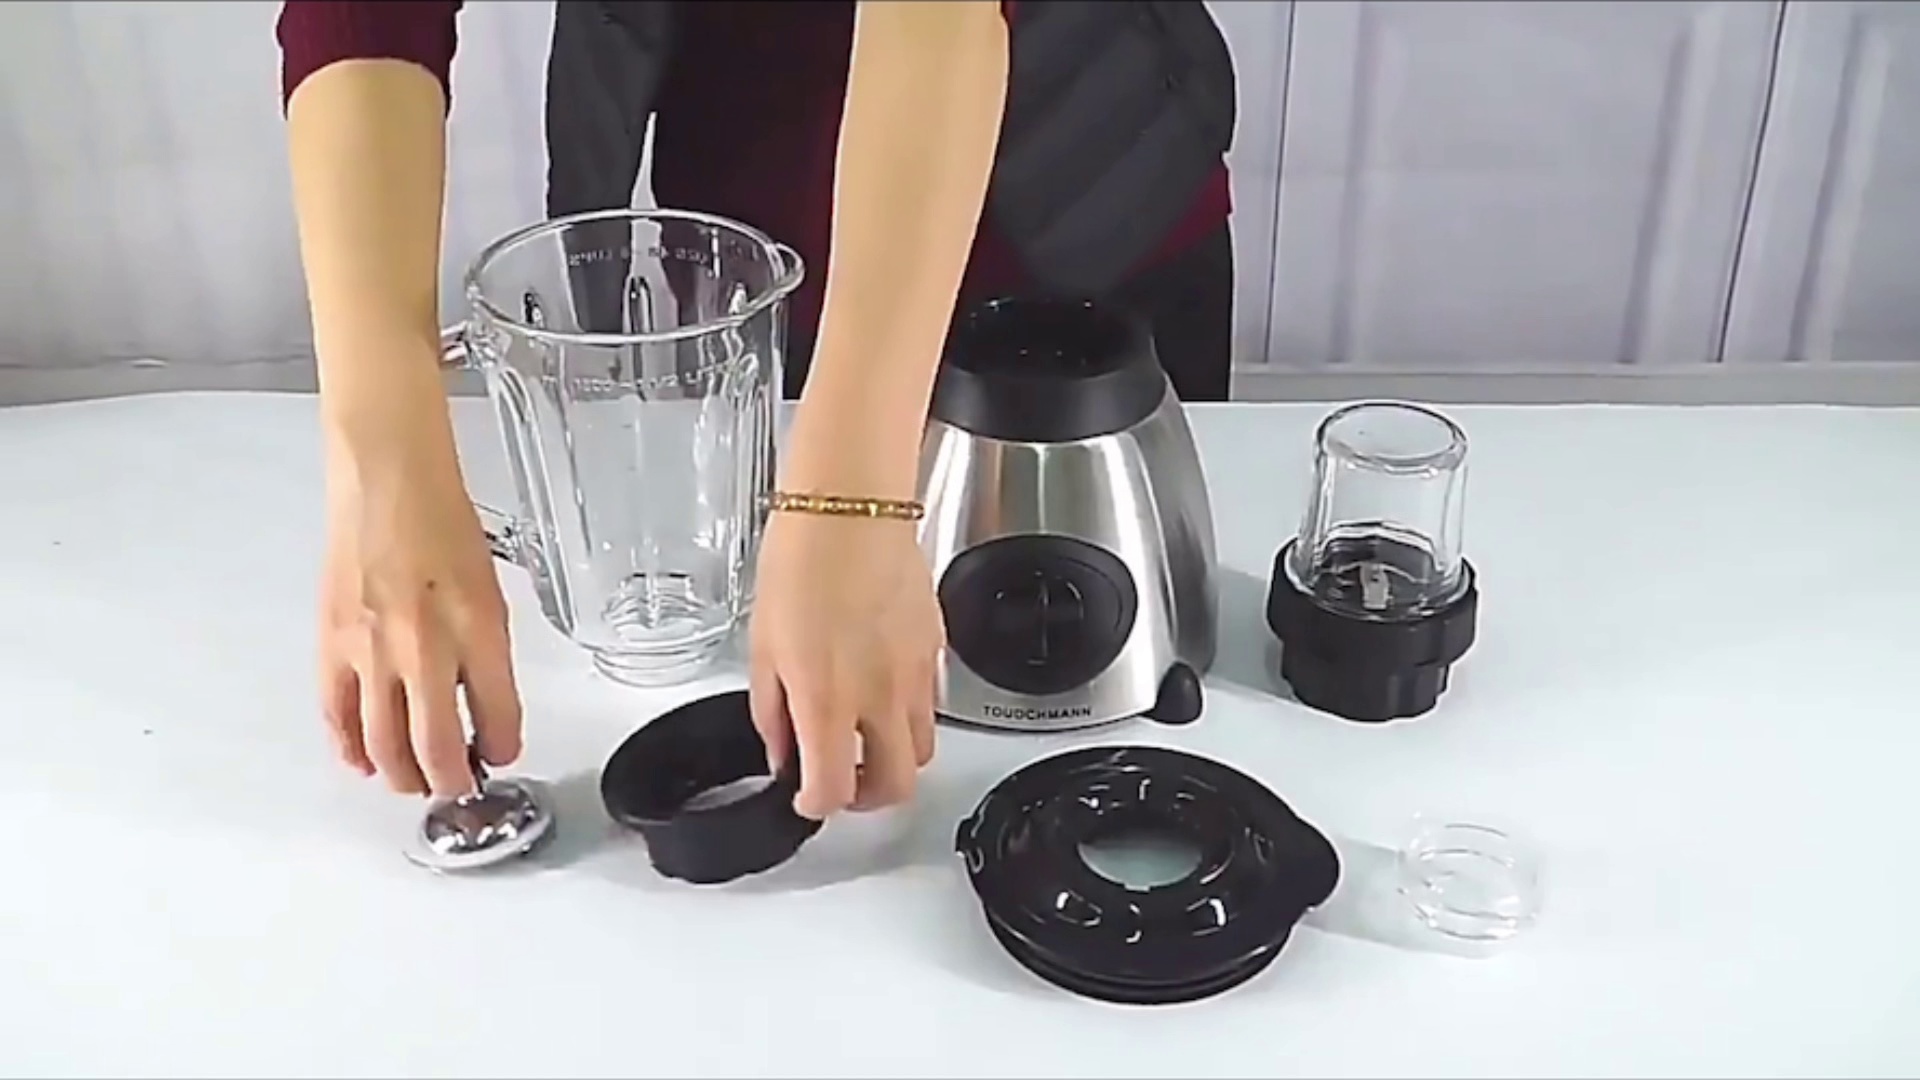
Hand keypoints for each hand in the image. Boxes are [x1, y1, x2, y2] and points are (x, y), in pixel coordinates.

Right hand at [316, 411, 522, 796]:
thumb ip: (489, 657)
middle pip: (435, 748)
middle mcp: (425, 647)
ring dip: (403, 775)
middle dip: (450, 780)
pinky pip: (338, 714)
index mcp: (479, 630)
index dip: (503, 748)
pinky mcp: (330, 643)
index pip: (498, 716)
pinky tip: (366, 761)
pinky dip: (351, 748)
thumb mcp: (492, 594)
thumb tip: (486, 710)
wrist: (388, 485)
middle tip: (456, 783)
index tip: (500, 755)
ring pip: (384, 745)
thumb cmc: (442, 527)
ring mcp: (371, 649)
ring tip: (417, 780)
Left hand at [746, 511, 943, 818]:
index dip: (816, 806)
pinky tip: (881, 688)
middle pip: (895, 787)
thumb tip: (780, 749)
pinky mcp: (935, 649)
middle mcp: (878, 696)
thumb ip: (771, 710)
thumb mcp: (762, 644)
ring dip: (893, 758)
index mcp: (826, 699)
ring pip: (922, 750)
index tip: (805, 796)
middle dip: (867, 798)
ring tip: (865, 739)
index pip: (832, 790)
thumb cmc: (803, 559)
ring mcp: (914, 675)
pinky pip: (931, 702)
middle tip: (844, 782)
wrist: (852, 507)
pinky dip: (909, 714)